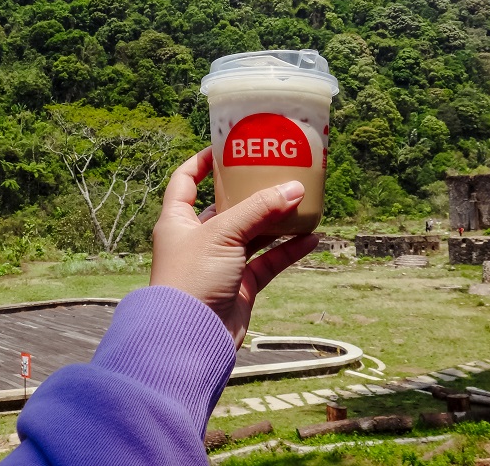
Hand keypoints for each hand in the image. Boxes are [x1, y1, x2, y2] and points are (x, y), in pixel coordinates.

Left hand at [150, 147, 318, 347]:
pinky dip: (287, 250)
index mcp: (178, 220)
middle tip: (276, 172)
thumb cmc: (191, 279)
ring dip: (275, 220)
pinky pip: (268, 261)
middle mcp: (197, 239)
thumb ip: (259, 210)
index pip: (185, 180)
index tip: (226, 148)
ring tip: (301, 202)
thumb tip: (294, 188)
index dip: (202, 162)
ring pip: (252, 234)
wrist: (190, 341)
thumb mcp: (223, 234)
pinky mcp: (240, 286)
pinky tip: (311, 238)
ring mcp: (220, 263)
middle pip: (227, 206)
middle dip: (251, 191)